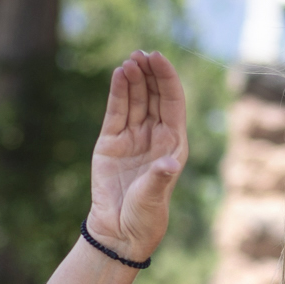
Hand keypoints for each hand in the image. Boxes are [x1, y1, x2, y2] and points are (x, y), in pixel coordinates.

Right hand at [87, 49, 188, 261]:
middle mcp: (155, 136)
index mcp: (174, 144)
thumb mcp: (154, 197)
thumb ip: (159, 178)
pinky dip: (118, 92)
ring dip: (134, 78)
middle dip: (150, 73)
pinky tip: (119, 74)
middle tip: (142, 54)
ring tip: (130, 60)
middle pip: (154, 95)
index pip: (172, 102)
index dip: (167, 79)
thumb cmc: (145, 215)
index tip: (159, 58)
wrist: (119, 229)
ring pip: (136, 99)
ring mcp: (132, 136)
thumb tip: (167, 165)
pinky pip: (116, 110)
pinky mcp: (111, 140)